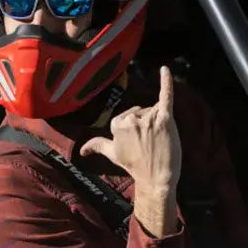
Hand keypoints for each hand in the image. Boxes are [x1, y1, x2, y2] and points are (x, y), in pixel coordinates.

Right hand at [80, 65, 182, 235]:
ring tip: (159, 141)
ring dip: (158, 122)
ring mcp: (149, 118)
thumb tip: (81, 150)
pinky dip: (166, 82)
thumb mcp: (113, 154)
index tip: (138, 144)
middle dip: (147, 125)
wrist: (156, 178)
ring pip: (153, 110)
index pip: (127, 116)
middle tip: (150, 145)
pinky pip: (165, 96)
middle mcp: (132, 119)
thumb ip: (98, 145)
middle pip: (141, 111)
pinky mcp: (165, 119)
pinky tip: (164, 69)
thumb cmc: (135, 166)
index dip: (134, 129)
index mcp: (117, 124)